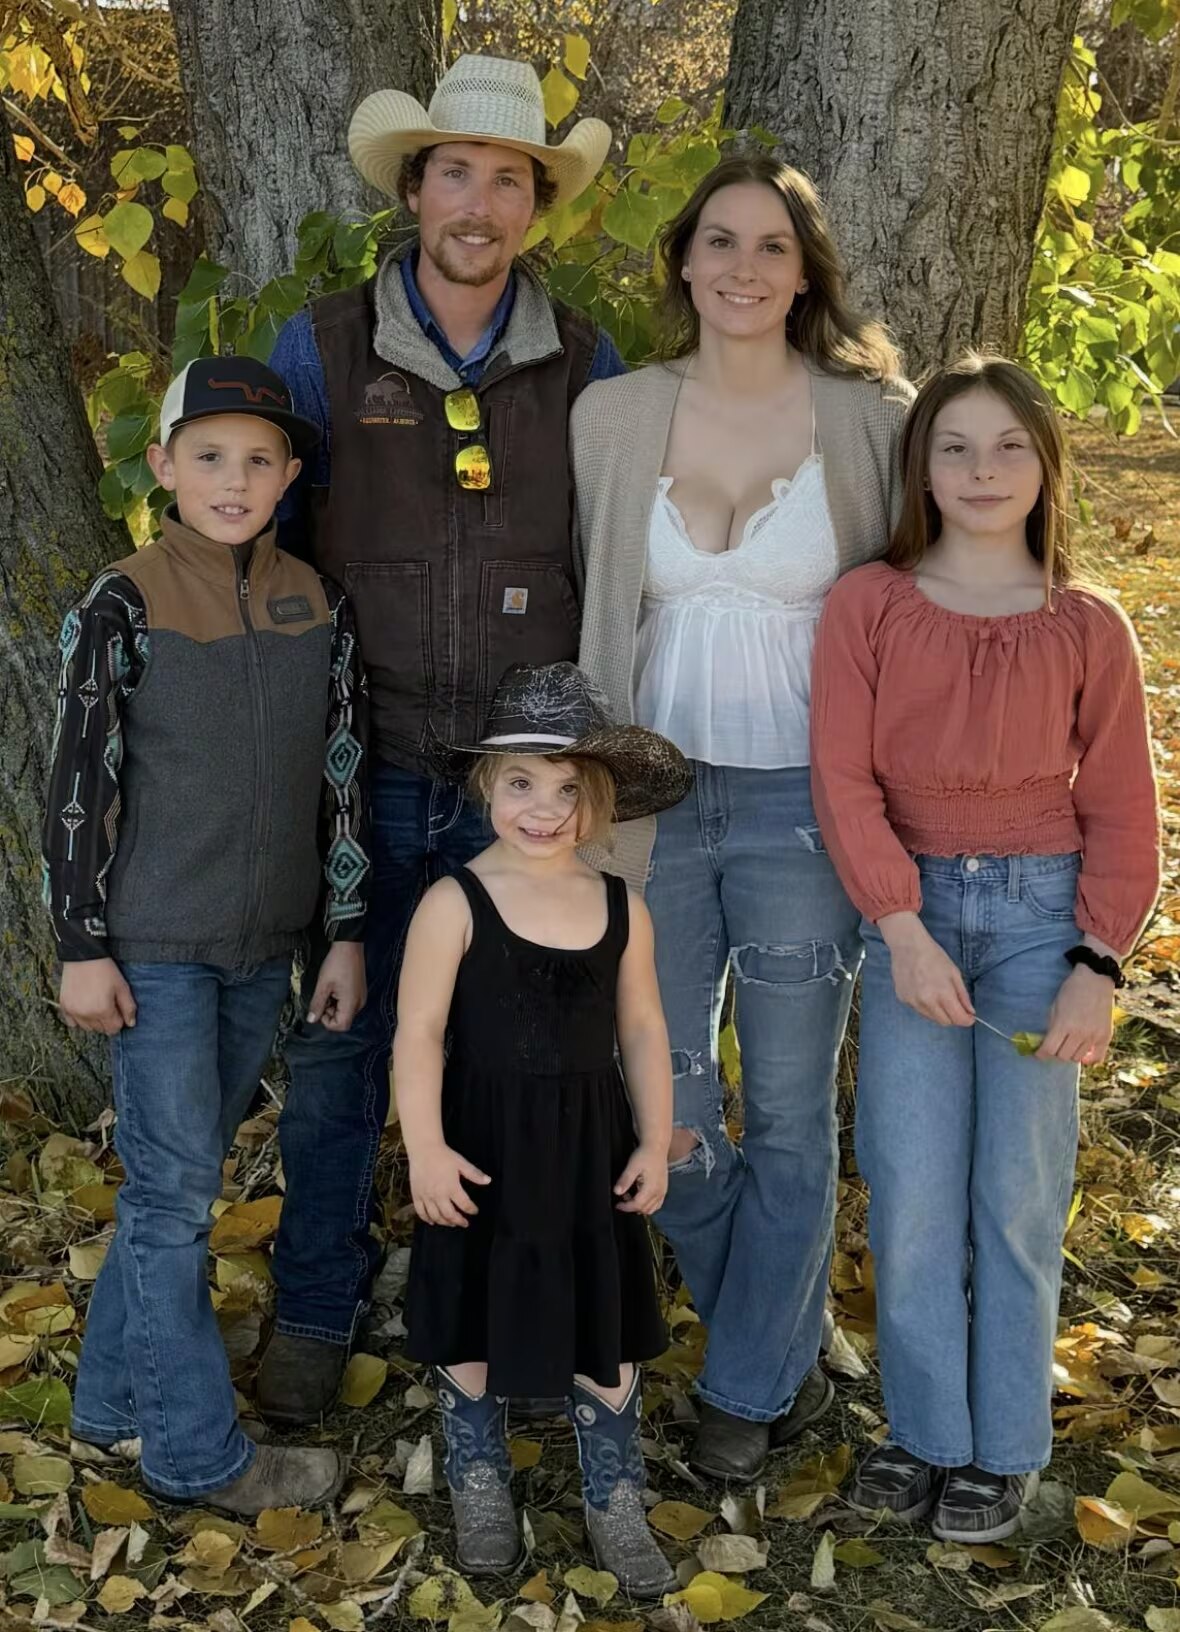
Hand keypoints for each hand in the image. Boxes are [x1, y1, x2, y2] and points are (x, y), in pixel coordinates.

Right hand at [59, 959, 136, 1034]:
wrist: (84, 956)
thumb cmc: (105, 970)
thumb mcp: (122, 987)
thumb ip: (128, 1007)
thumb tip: (131, 1024)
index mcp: (103, 1010)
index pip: (114, 1029)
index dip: (119, 1021)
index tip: (118, 1010)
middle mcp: (86, 1015)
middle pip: (101, 1030)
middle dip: (107, 1021)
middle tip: (108, 1004)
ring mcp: (73, 1011)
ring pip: (87, 1028)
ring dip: (93, 1021)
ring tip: (96, 1005)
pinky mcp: (64, 1006)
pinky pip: (72, 1022)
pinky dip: (79, 1019)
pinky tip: (84, 1007)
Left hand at [307, 942, 365, 1030]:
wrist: (349, 946)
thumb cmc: (337, 964)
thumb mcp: (323, 985)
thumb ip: (317, 1004)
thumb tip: (311, 1020)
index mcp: (352, 1003)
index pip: (341, 1026)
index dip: (327, 1021)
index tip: (320, 1008)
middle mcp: (359, 1003)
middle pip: (344, 1020)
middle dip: (330, 1013)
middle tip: (323, 997)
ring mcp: (361, 997)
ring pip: (345, 1012)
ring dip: (334, 1006)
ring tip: (328, 990)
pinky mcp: (360, 991)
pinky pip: (349, 1004)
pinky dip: (340, 1001)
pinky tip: (335, 988)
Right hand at [409, 1143, 489, 1226]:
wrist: (424, 1149)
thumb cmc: (444, 1155)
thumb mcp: (462, 1163)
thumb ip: (475, 1174)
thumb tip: (488, 1181)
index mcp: (451, 1187)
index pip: (464, 1204)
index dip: (471, 1210)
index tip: (475, 1211)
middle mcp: (438, 1195)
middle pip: (449, 1215)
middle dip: (458, 1221)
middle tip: (464, 1223)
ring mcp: (426, 1196)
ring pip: (435, 1216)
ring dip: (444, 1222)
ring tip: (451, 1223)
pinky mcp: (416, 1195)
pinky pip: (421, 1212)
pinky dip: (427, 1219)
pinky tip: (432, 1221)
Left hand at [614, 1143, 667, 1214]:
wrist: (657, 1146)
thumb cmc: (645, 1154)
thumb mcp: (632, 1166)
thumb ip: (625, 1180)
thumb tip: (617, 1192)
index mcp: (652, 1188)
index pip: (637, 1205)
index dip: (626, 1207)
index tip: (617, 1205)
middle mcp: (659, 1192)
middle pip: (644, 1209)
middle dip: (632, 1207)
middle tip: (623, 1197)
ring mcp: (663, 1191)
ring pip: (652, 1208)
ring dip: (640, 1206)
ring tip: (631, 1195)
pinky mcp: (663, 1188)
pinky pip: (657, 1203)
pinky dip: (648, 1204)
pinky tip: (641, 1195)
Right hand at [878, 912, 973, 1026]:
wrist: (908, 946)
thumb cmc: (934, 956)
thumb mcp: (954, 973)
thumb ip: (963, 995)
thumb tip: (970, 1012)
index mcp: (942, 993)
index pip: (958, 1019)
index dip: (966, 1020)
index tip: (970, 1017)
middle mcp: (927, 1001)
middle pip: (945, 1022)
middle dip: (953, 1017)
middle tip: (956, 1007)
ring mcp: (913, 1002)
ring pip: (931, 1018)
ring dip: (939, 1012)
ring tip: (938, 995)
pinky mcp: (903, 1000)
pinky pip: (919, 1010)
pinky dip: (926, 1006)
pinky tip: (924, 991)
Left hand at [1037, 966, 1114, 1064]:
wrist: (1095, 979)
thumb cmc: (1071, 990)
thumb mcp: (1055, 1006)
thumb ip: (1051, 1026)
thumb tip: (1045, 1043)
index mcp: (1063, 1024)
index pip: (1049, 1049)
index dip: (1041, 1054)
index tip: (1039, 1053)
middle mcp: (1079, 1033)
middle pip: (1063, 1056)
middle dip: (1055, 1053)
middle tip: (1054, 1047)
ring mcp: (1094, 1036)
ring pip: (1077, 1058)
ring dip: (1070, 1054)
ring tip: (1068, 1046)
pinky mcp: (1106, 1036)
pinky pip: (1097, 1058)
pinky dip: (1088, 1059)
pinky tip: (1083, 1053)